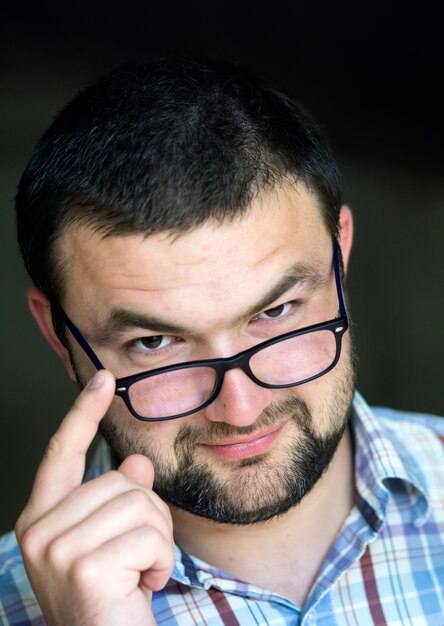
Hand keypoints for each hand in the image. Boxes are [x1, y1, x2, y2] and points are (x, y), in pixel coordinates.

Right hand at [15, 370, 173, 625]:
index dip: (84, 413)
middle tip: (138, 557)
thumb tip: (135, 463)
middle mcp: (38, 530)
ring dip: (156, 540)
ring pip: (139, 503)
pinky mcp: (84, 565)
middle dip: (148, 516)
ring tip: (139, 573)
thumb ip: (119, 498)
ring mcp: (55, 548)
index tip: (103, 380)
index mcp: (43, 518)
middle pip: (121, 480)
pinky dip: (161, 561)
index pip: (63, 452)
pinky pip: (150, 535)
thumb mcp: (115, 540)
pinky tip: (142, 586)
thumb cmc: (111, 600)